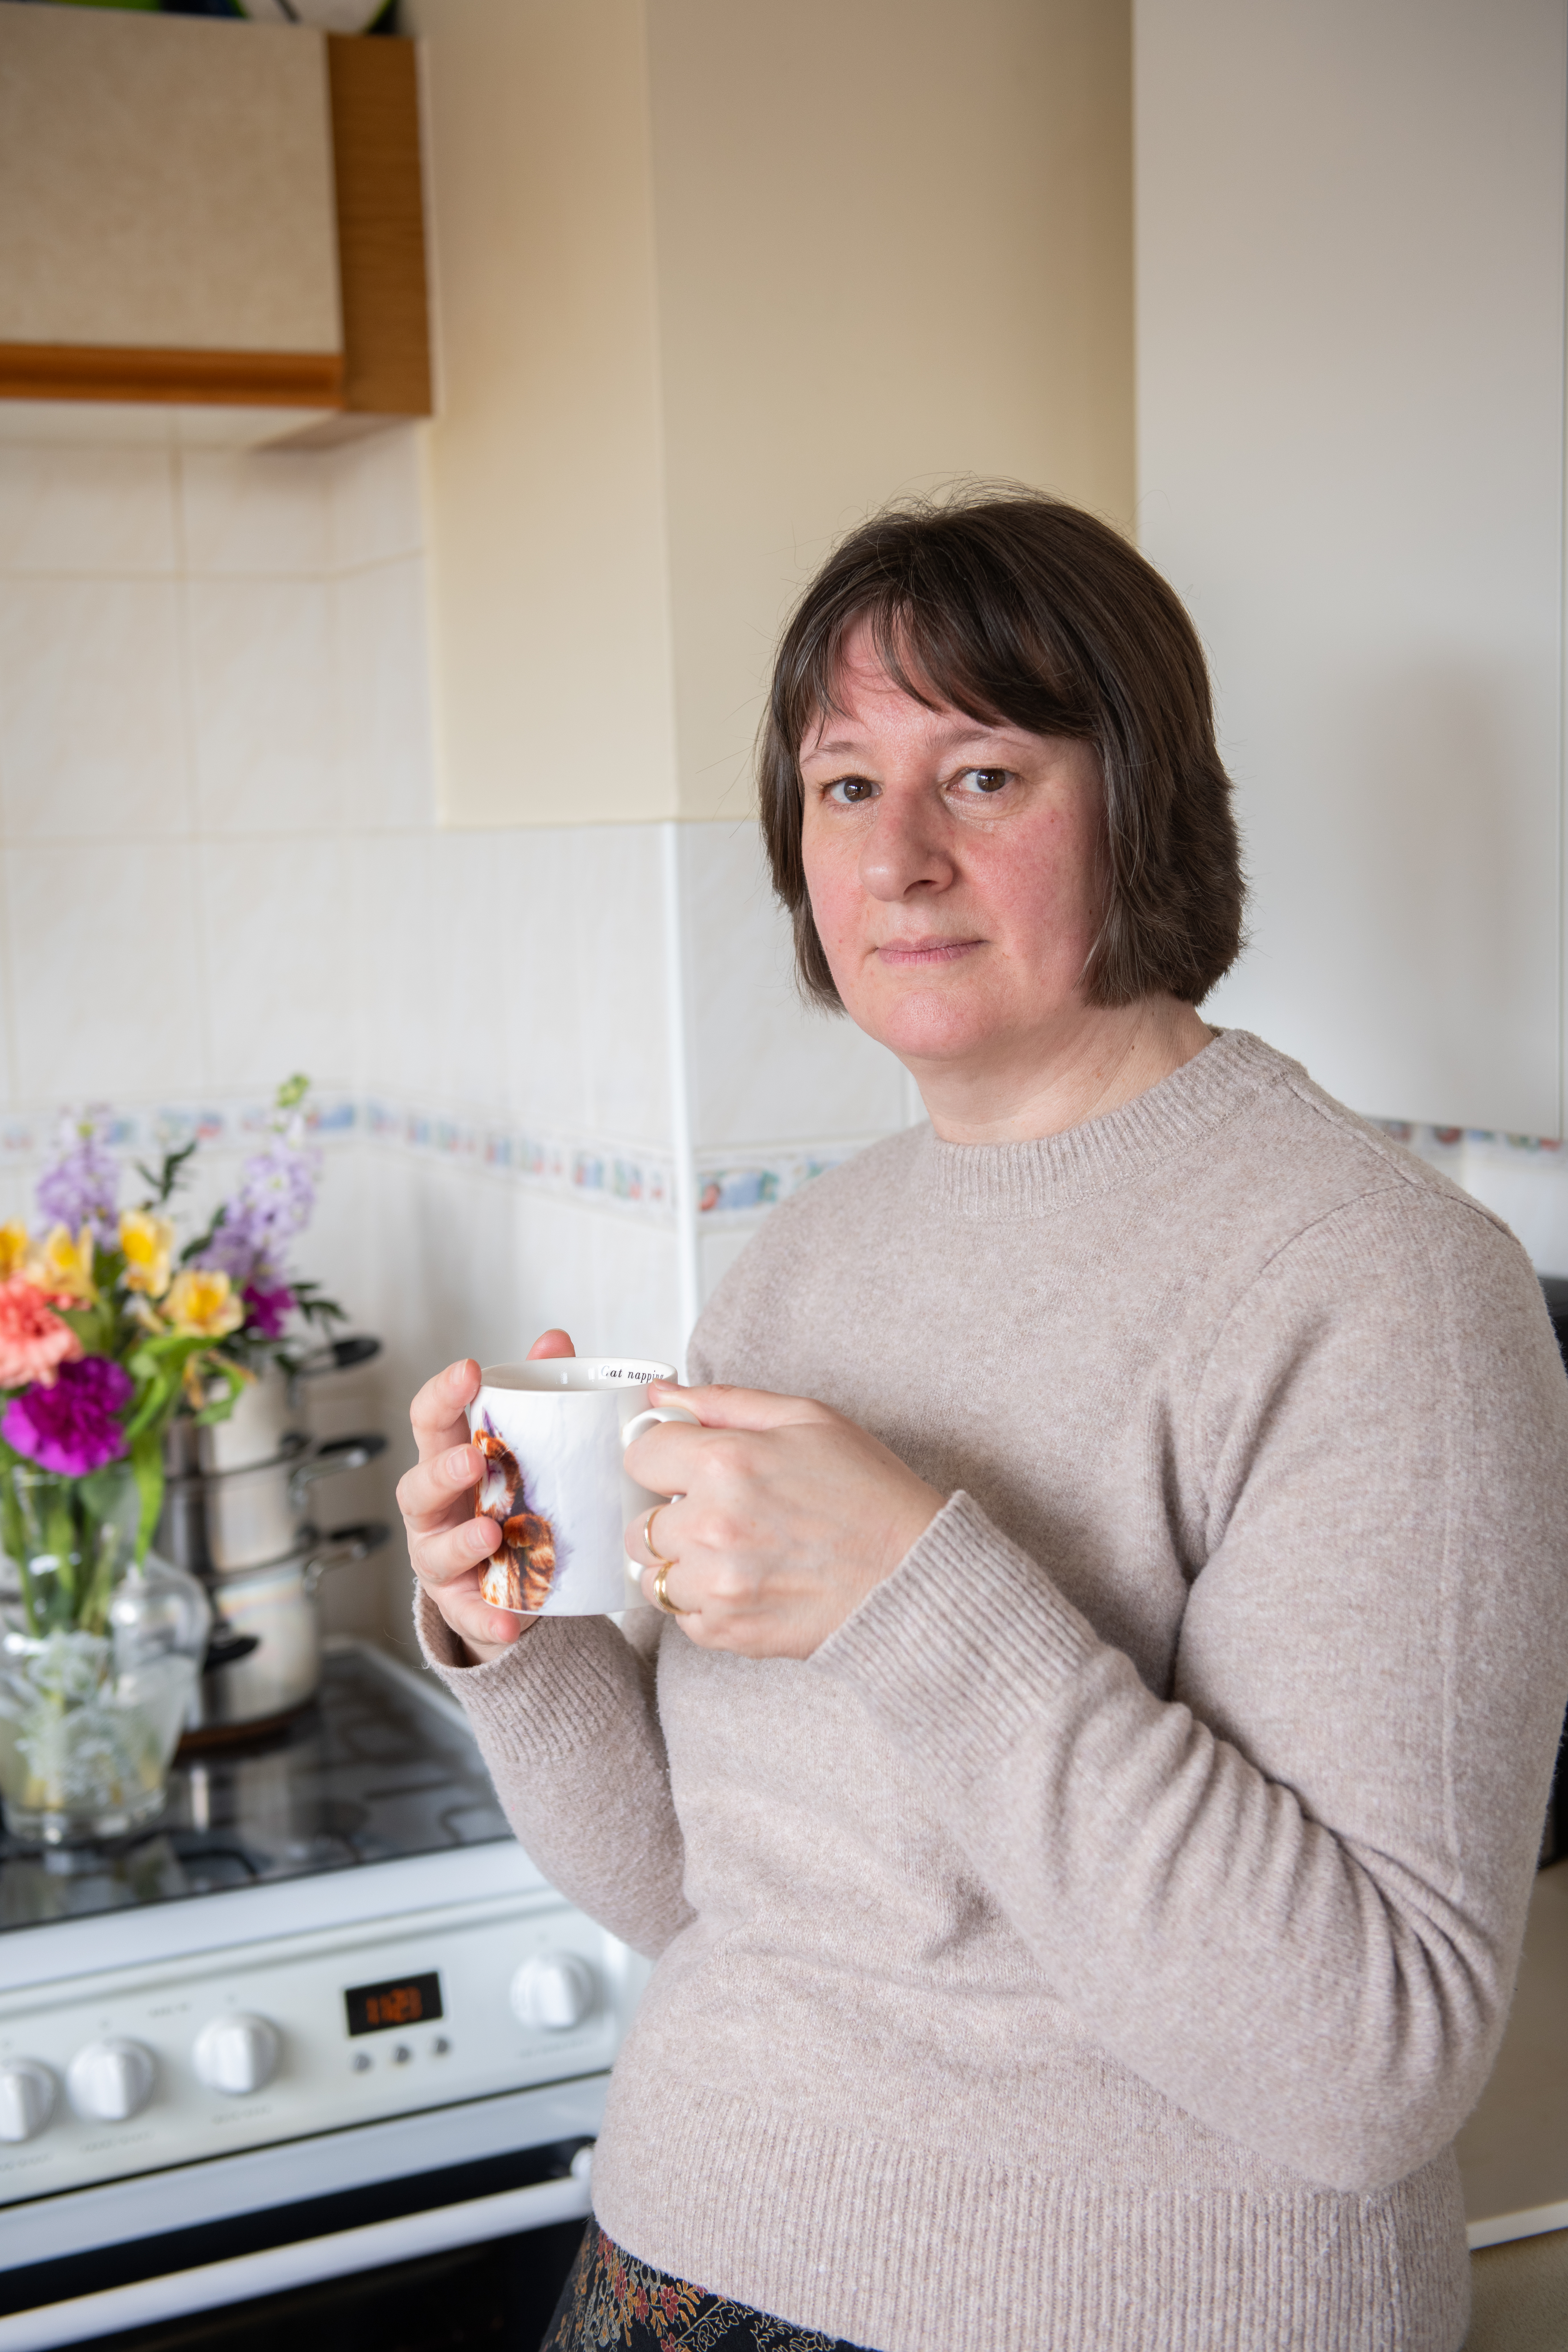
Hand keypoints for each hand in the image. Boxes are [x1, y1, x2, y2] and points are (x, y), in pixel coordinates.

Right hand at [398, 1329, 575, 1665]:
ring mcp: (440, 1557)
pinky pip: (470, 1614)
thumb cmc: (512, 1499)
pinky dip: (487, 1619)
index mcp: (448, 1459)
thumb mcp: (523, 1450)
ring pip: (436, 1550)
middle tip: (475, 1459)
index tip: (468, 1371)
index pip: (430, 1420)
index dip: (443, 1395)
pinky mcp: (461, 1603)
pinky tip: (510, 1624)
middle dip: (442, 1471)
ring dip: (461, 1542)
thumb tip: (555, 1339)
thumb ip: (537, 1396)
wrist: (513, 1579)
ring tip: (491, 1535)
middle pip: (417, 1485)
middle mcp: (434, 1509)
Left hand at [625, 1383, 941, 1657]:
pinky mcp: (729, 1630)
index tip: (685, 1465)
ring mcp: (718, 1584)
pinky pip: (681, 1616)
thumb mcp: (807, 1419)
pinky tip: (746, 1581)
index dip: (663, 1456)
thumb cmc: (869, 1494)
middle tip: (716, 1511)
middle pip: (638, 1522)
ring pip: (652, 1575)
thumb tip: (661, 1395)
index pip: (639, 1455)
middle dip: (668, 1514)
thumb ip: (723, 1403)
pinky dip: (702, 1601)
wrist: (915, 1574)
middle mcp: (713, 1526)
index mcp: (727, 1463)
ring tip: (732, 1550)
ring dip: (681, 1562)